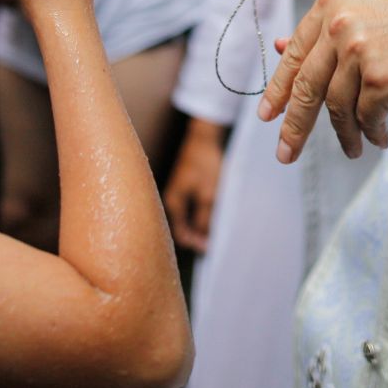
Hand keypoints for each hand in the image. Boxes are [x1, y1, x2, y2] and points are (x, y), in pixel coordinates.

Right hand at [163, 118, 227, 254]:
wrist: (203, 139)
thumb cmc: (205, 164)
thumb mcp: (208, 194)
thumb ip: (205, 218)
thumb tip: (203, 239)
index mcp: (174, 203)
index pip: (181, 233)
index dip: (195, 243)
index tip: (212, 248)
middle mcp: (172, 200)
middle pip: (183, 227)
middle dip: (197, 237)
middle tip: (215, 242)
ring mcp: (178, 193)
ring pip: (188, 218)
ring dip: (200, 226)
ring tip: (215, 230)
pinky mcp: (185, 188)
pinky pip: (191, 208)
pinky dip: (201, 215)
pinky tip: (212, 215)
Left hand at [257, 0, 387, 163]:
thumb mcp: (373, 4)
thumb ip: (330, 25)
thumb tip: (280, 46)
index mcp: (334, 0)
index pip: (296, 51)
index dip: (280, 87)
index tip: (268, 113)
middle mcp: (341, 21)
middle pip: (307, 84)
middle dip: (295, 124)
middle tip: (286, 151)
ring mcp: (360, 49)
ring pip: (336, 106)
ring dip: (345, 133)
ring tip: (354, 147)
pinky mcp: (382, 77)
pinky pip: (366, 117)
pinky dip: (371, 132)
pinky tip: (381, 137)